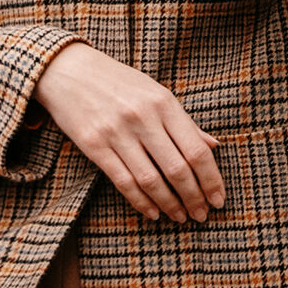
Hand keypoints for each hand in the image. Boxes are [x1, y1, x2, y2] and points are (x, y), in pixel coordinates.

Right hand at [32, 42, 224, 222]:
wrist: (69, 70)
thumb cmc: (119, 82)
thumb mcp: (156, 93)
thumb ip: (185, 123)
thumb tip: (214, 146)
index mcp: (165, 103)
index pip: (196, 150)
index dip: (211, 180)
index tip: (219, 199)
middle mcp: (143, 118)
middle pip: (177, 168)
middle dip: (194, 197)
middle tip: (201, 215)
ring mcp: (117, 132)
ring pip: (151, 180)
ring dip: (169, 204)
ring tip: (180, 217)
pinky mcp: (93, 145)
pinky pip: (123, 181)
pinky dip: (140, 202)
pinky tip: (152, 212)